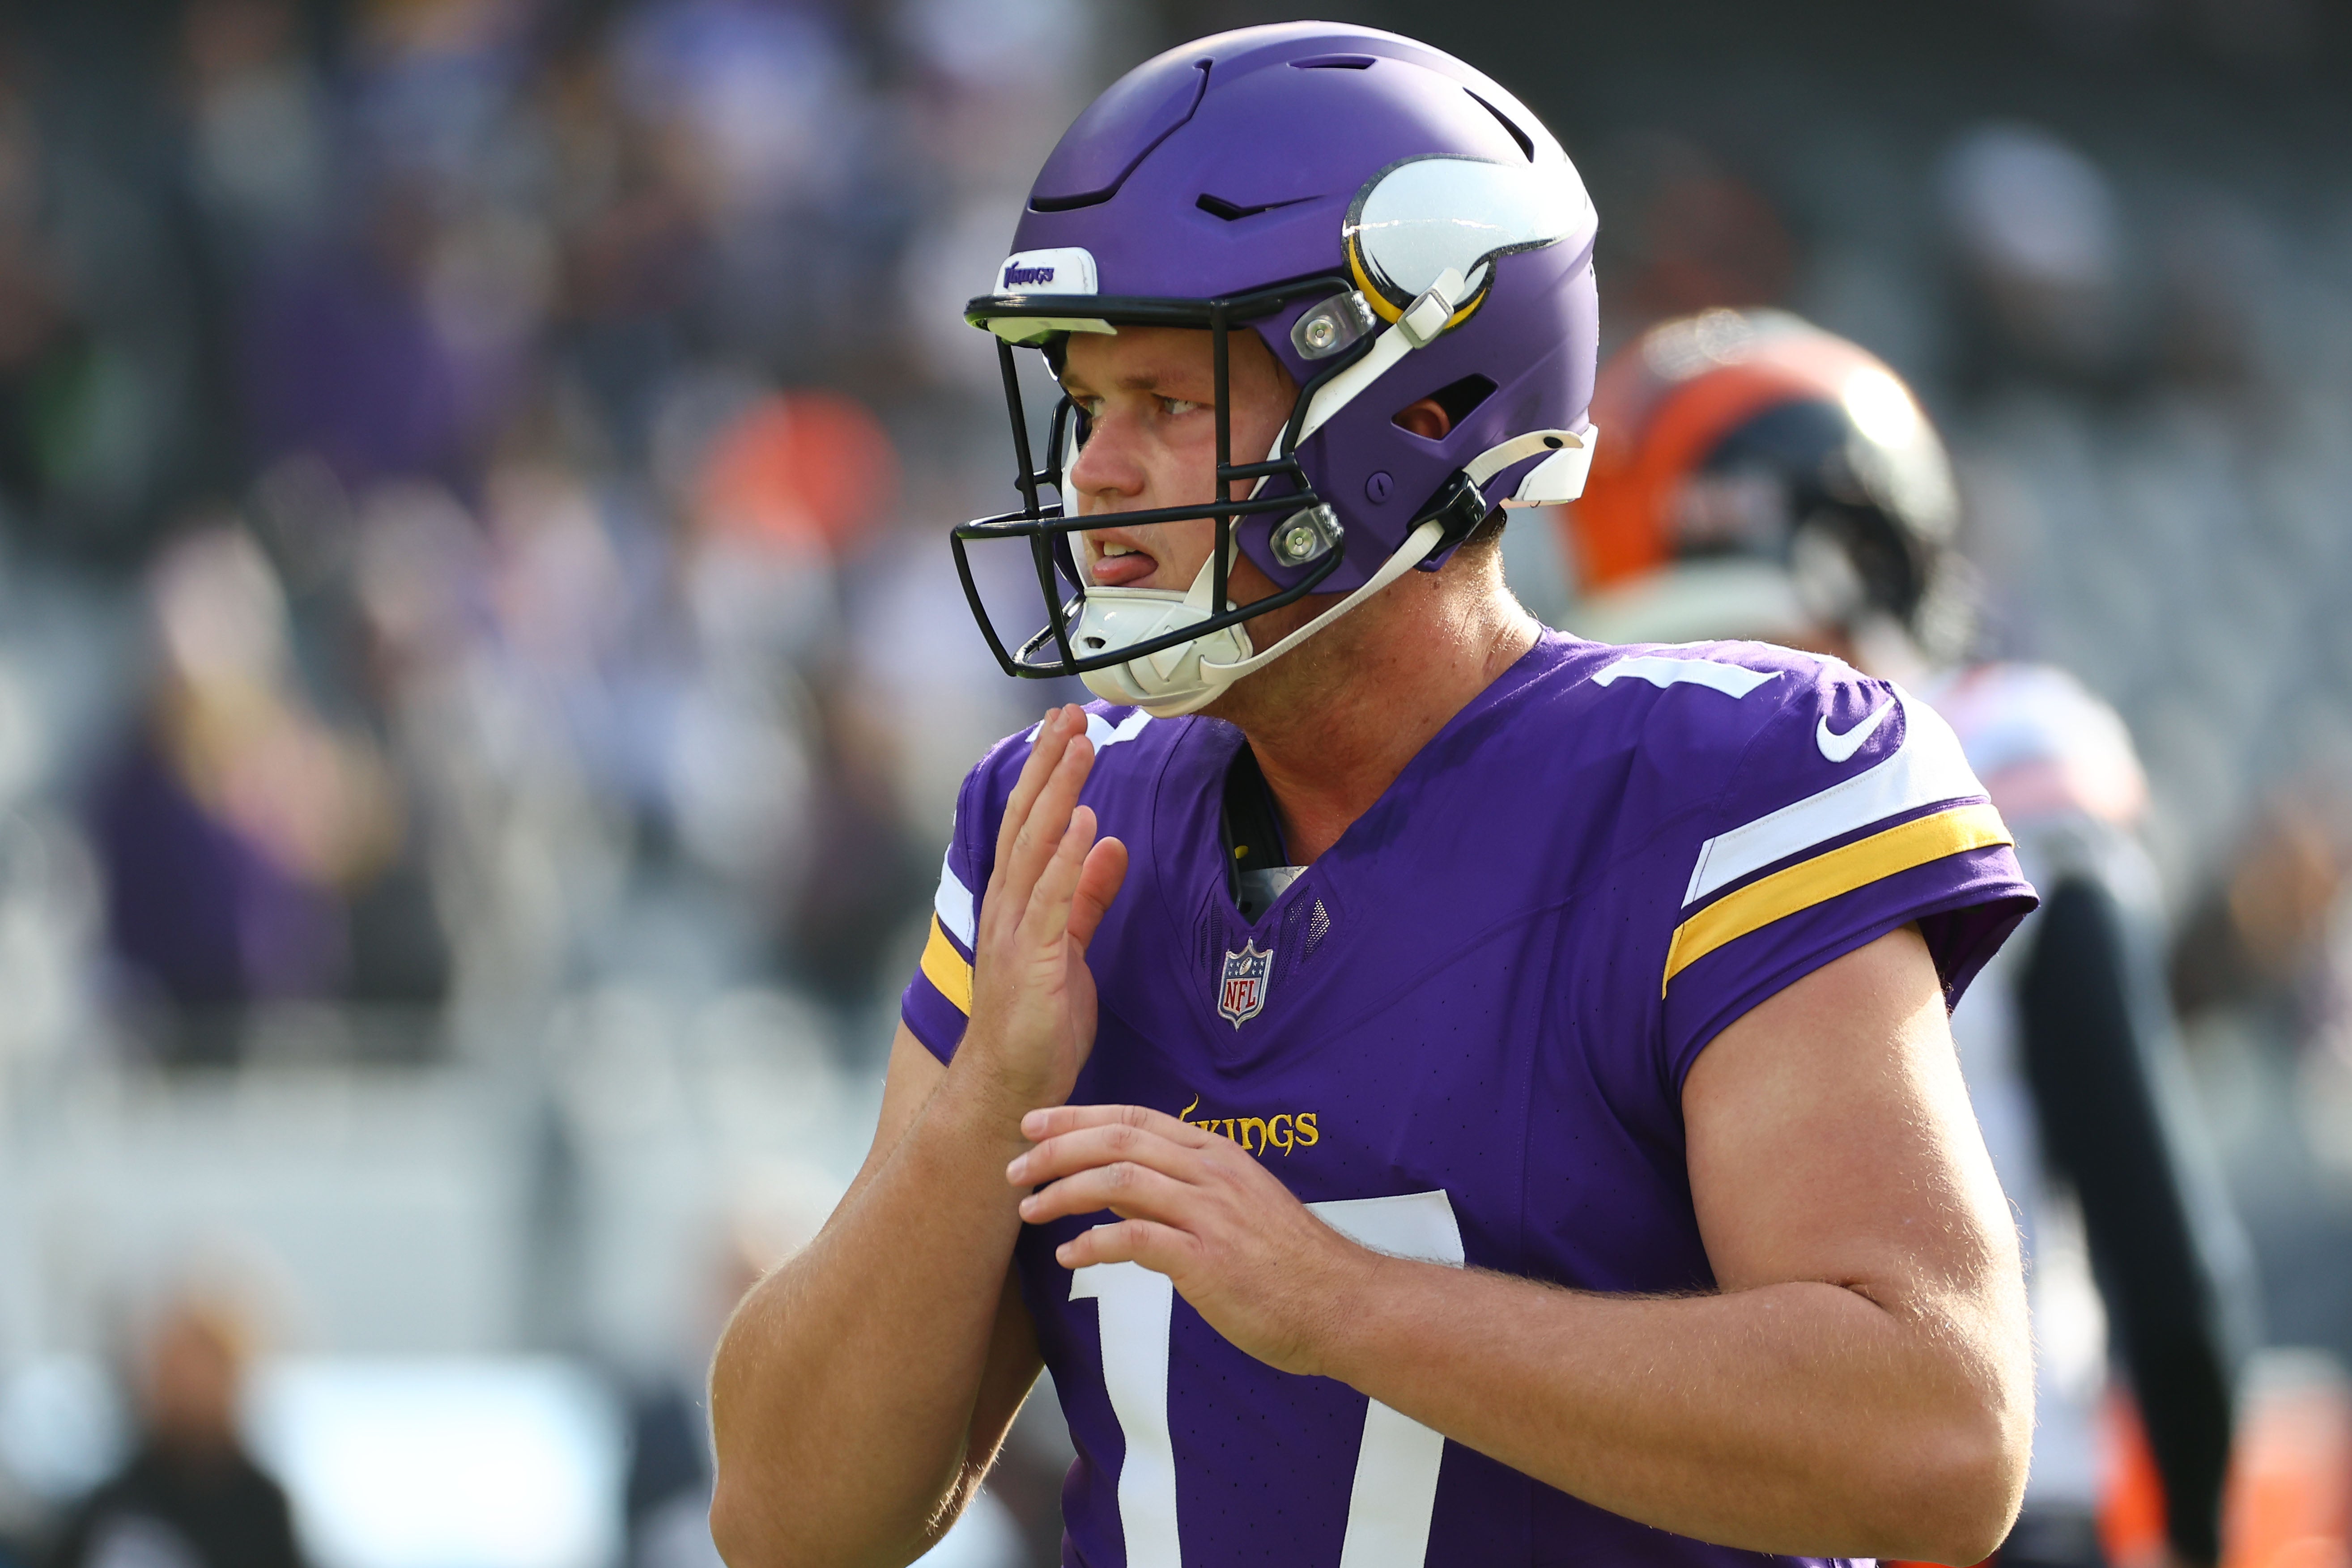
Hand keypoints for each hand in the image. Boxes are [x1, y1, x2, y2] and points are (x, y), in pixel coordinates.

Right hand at [960, 706, 1129, 1116]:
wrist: (1009, 1090)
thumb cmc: (1038, 1027)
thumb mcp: (1071, 948)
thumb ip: (1087, 896)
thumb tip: (1108, 842)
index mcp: (1015, 902)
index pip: (1028, 823)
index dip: (1045, 773)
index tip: (1064, 727)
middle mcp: (1006, 907)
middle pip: (1025, 820)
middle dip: (1048, 764)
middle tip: (1069, 712)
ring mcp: (1013, 932)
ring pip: (1034, 847)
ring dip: (1057, 793)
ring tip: (1078, 745)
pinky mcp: (1031, 961)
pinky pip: (1050, 899)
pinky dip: (1066, 857)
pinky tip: (1083, 820)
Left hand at [1007, 1103, 1379, 1377]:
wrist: (1343, 1304)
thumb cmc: (1289, 1264)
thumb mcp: (1239, 1207)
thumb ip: (1185, 1192)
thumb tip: (1125, 1193)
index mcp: (1217, 1155)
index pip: (1136, 1117)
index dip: (1079, 1116)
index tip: (1035, 1123)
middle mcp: (1211, 1174)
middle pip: (1119, 1139)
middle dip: (1057, 1148)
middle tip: (1015, 1168)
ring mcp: (1210, 1214)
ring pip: (1120, 1178)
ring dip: (1064, 1191)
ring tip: (1029, 1210)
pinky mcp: (1207, 1260)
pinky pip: (1136, 1238)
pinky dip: (1094, 1242)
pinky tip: (1069, 1256)